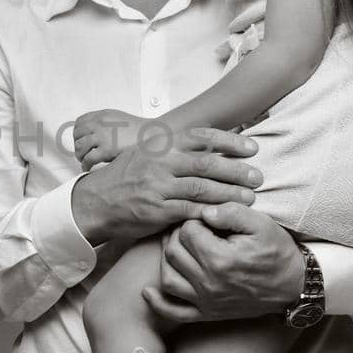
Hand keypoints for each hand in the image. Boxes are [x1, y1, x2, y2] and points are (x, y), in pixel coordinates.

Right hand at [70, 127, 260, 246]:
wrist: (94, 202)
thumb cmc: (124, 177)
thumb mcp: (145, 153)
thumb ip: (173, 148)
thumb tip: (208, 142)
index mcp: (159, 145)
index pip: (201, 137)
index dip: (230, 141)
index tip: (252, 148)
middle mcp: (159, 163)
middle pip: (207, 163)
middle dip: (237, 170)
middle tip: (258, 176)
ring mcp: (157, 187)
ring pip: (202, 188)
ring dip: (230, 193)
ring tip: (250, 198)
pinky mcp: (157, 211)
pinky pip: (190, 211)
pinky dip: (211, 212)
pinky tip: (227, 215)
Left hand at [72, 108, 149, 168]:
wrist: (151, 135)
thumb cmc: (137, 130)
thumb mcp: (117, 118)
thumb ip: (103, 122)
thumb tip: (93, 131)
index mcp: (102, 115)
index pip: (80, 122)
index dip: (78, 133)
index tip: (80, 140)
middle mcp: (99, 124)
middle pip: (77, 135)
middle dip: (78, 145)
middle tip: (81, 152)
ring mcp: (102, 137)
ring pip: (80, 147)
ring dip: (80, 155)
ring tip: (84, 160)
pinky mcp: (106, 150)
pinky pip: (88, 158)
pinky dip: (85, 165)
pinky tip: (87, 168)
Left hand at [142, 203, 303, 322]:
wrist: (293, 285)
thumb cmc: (277, 251)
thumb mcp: (260, 224)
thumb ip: (230, 212)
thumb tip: (203, 210)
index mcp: (220, 259)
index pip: (187, 231)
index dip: (192, 219)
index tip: (204, 217)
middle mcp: (209, 282)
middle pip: (173, 252)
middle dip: (177, 235)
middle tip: (190, 228)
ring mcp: (206, 301)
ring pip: (168, 278)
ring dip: (166, 260)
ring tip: (177, 247)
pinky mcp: (207, 313)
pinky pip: (174, 312)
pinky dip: (157, 303)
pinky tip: (148, 291)